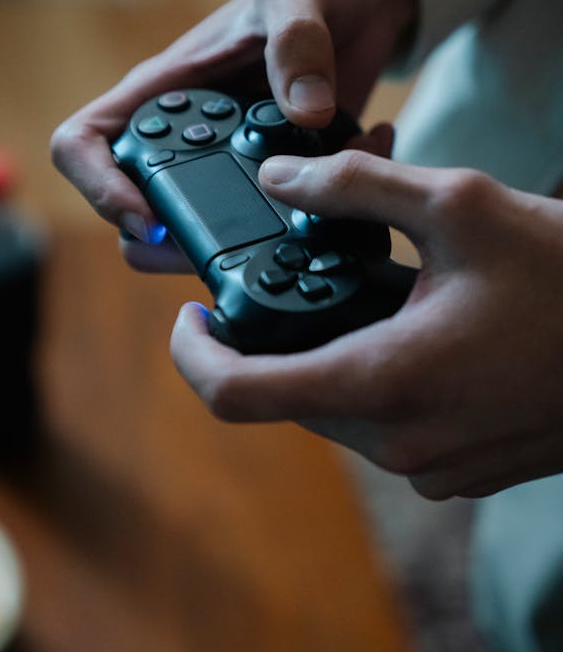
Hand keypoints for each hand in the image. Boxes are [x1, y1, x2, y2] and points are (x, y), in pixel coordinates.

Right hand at [50, 0, 414, 260]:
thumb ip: (298, 42)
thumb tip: (303, 115)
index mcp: (165, 91)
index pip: (83, 144)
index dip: (96, 187)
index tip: (145, 216)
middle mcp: (186, 135)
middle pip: (135, 210)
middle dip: (172, 242)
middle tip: (225, 248)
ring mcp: (229, 164)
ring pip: (200, 234)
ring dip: (248, 242)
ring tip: (304, 215)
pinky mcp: (278, 181)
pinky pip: (279, 224)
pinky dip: (321, 217)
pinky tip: (360, 166)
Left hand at [171, 151, 562, 499]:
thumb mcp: (457, 203)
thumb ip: (354, 186)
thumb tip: (278, 178)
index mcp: (383, 381)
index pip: (237, 396)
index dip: (193, 356)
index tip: (193, 314)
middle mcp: (398, 443)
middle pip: (288, 397)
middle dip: (278, 340)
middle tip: (299, 279)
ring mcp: (431, 468)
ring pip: (335, 413)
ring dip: (331, 357)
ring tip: (372, 296)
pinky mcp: (459, 473)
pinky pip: (385, 430)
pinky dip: (377, 382)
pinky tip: (416, 331)